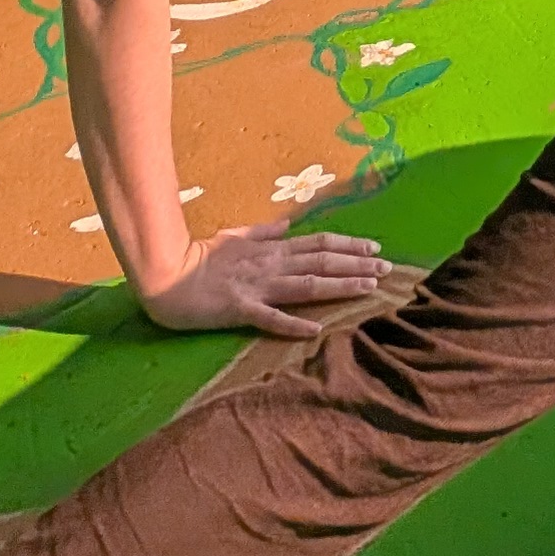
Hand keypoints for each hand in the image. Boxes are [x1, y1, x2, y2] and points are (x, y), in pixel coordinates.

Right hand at [137, 218, 391, 340]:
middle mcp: (271, 264)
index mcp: (271, 248)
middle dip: (357, 264)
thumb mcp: (235, 236)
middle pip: (322, 262)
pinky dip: (294, 324)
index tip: (375, 247)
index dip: (349, 245)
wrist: (167, 274)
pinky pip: (270, 318)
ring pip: (307, 285)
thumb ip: (262, 231)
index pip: (319, 244)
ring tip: (369, 288)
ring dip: (340, 286)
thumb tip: (286, 225)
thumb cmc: (199, 257)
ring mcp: (257, 286)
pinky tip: (317, 330)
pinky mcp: (239, 309)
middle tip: (387, 269)